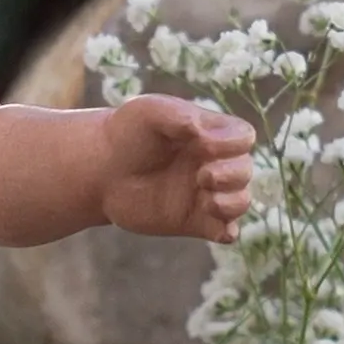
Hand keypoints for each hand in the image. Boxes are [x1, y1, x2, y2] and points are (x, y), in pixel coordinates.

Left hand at [99, 94, 255, 242]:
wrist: (99, 169)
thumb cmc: (127, 133)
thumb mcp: (150, 111)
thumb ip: (181, 116)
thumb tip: (207, 136)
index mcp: (209, 133)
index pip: (243, 137)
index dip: (232, 142)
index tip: (201, 143)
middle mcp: (212, 163)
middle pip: (245, 170)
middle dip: (232, 174)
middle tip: (201, 176)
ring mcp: (204, 194)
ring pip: (241, 201)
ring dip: (232, 203)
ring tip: (207, 200)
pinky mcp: (193, 221)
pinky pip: (224, 231)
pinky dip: (229, 233)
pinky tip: (221, 231)